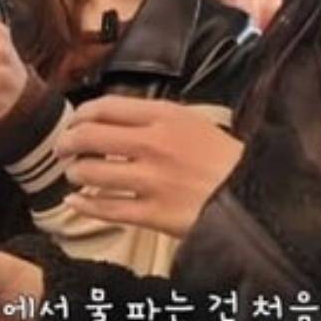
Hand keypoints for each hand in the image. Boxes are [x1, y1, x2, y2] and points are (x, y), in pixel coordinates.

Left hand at [55, 97, 242, 237]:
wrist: (256, 194)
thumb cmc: (226, 160)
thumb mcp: (195, 123)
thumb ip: (156, 119)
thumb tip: (115, 121)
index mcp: (165, 116)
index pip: (105, 107)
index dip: (79, 115)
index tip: (73, 123)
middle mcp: (154, 144)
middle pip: (89, 136)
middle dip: (67, 144)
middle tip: (64, 151)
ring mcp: (152, 180)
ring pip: (91, 173)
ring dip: (76, 174)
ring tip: (76, 176)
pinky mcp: (154, 213)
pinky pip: (105, 208)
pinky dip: (84, 205)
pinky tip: (77, 202)